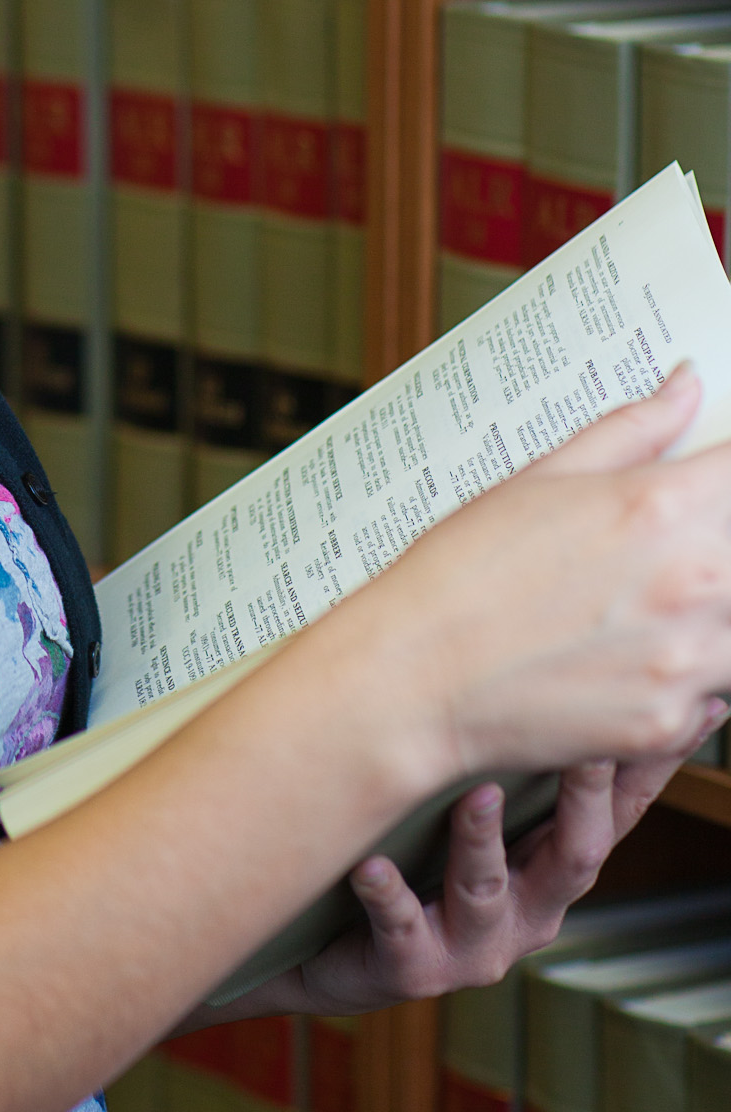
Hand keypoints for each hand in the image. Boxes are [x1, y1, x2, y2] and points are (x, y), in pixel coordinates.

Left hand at [187, 707, 724, 1030]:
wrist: (330, 949)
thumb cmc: (416, 861)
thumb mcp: (478, 807)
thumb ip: (515, 751)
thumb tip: (552, 661)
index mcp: (552, 866)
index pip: (620, 810)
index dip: (655, 763)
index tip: (690, 708)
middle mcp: (528, 909)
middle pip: (575, 855)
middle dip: (584, 797)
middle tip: (587, 743)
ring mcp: (473, 944)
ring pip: (487, 889)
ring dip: (482, 840)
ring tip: (475, 796)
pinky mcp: (412, 969)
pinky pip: (401, 930)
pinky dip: (388, 896)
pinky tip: (371, 867)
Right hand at [358, 363, 730, 782]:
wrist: (412, 678)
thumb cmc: (459, 577)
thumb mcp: (541, 478)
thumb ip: (630, 430)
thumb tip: (683, 388)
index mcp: (660, 506)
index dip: (725, 473)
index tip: (712, 481)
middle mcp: (692, 580)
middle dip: (715, 537)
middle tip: (663, 547)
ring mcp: (688, 659)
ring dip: (712, 608)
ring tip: (651, 605)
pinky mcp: (670, 723)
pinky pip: (713, 695)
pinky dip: (688, 679)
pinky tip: (634, 658)